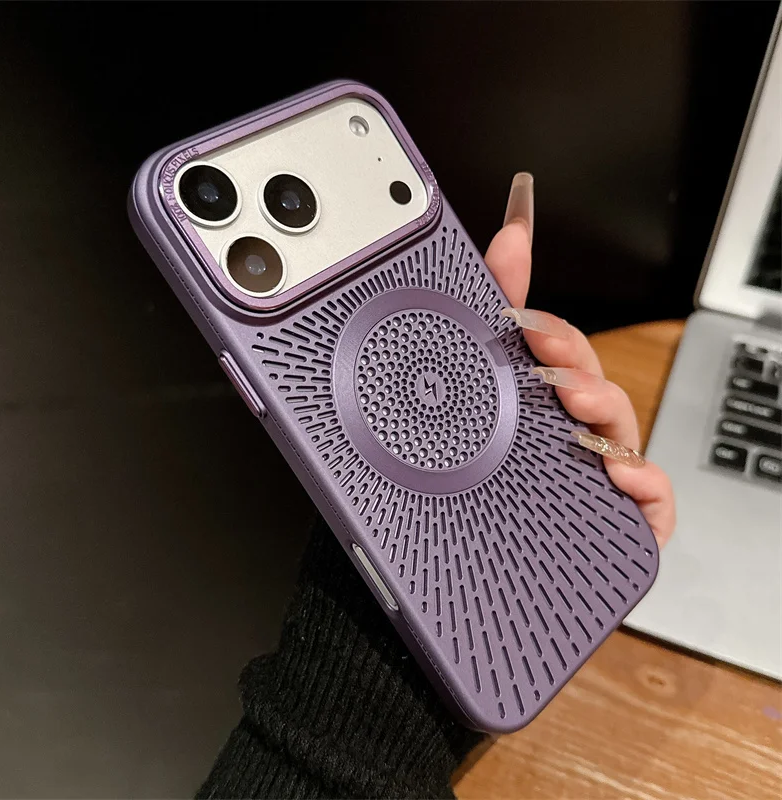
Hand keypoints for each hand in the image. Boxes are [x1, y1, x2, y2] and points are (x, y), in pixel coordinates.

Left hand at [485, 173, 674, 548]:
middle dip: (566, 350)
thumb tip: (471, 271)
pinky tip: (617, 475)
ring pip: (616, 430)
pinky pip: (649, 503)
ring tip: (569, 398)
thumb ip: (469, 343)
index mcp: (533, 412)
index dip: (539, 313)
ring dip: (598, 402)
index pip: (546, 350)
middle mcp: (567, 438)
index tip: (514, 267)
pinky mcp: (621, 525)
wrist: (476, 591)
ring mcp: (595, 480)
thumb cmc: (478, 507)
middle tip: (533, 336)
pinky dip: (643, 485)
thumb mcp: (461, 430)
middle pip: (584, 379)